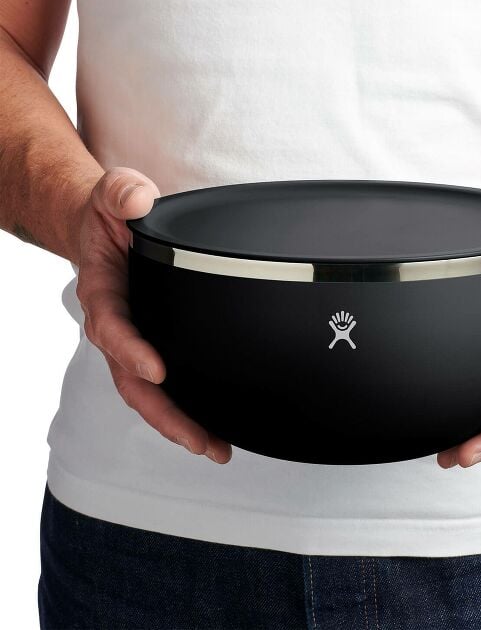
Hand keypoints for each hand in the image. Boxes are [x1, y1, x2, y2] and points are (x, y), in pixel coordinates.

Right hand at [74, 167, 231, 462]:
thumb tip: (136, 200)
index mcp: (104, 291)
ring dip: (179, 423)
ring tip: (215, 448)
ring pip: (148, 392)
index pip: (113, 327)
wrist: (103, 229)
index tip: (156, 371)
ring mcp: (135, 338)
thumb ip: (120, 194)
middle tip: (201, 441)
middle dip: (164, 415)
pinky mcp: (153, 343)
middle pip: (132, 381)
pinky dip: (185, 406)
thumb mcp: (112, 194)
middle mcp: (117, 324)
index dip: (130, 351)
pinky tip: (213, 424)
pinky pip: (165, 382)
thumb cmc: (108, 216)